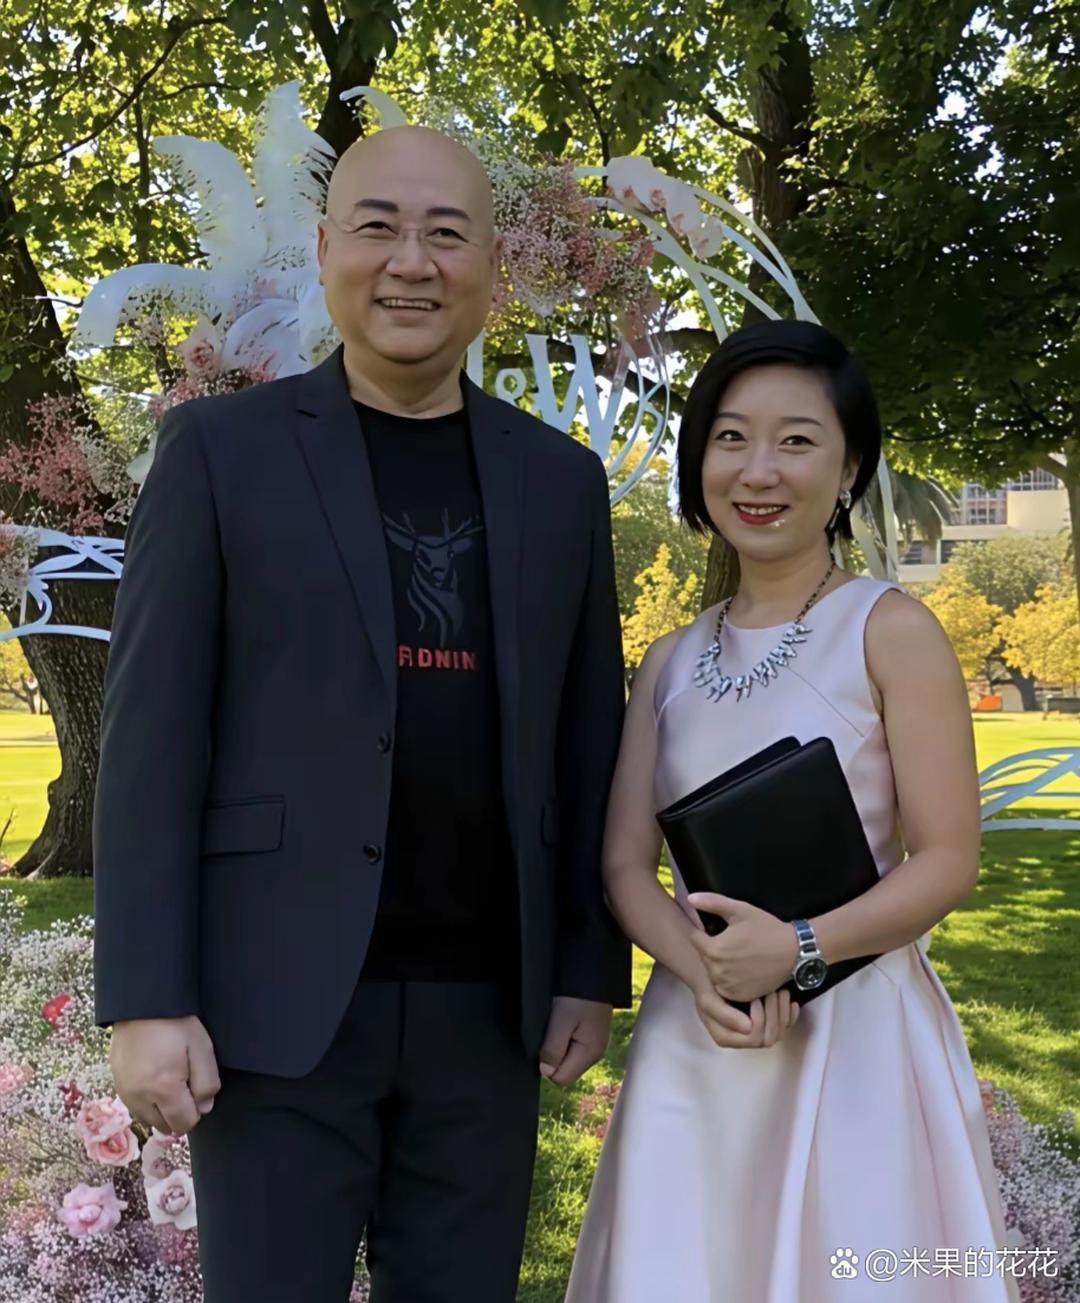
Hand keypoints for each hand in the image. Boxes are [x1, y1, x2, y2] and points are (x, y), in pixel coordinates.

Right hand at [110, 1016, 220, 1135]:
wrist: (142, 1004)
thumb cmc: (176, 1025)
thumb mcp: (202, 1049)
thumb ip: (207, 1083)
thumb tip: (204, 1108)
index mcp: (164, 1089)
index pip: (184, 1124)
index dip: (196, 1111)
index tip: (197, 1090)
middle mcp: (140, 1097)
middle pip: (164, 1126)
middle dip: (179, 1113)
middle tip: (185, 1085)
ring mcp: (125, 1092)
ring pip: (148, 1119)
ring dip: (162, 1110)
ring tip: (169, 1081)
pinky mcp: (116, 1084)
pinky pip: (135, 1106)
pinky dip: (147, 1102)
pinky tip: (154, 1079)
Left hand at [538, 997, 612, 1086]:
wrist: (594, 970)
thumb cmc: (578, 994)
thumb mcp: (561, 1021)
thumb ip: (553, 1049)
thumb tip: (545, 1071)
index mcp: (589, 1053)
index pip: (561, 1079)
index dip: (547, 1065)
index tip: (546, 1041)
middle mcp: (595, 1053)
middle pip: (565, 1070)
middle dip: (553, 1056)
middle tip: (552, 1029)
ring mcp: (594, 1043)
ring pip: (567, 1057)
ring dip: (558, 1045)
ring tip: (558, 1021)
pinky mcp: (591, 1033)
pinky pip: (572, 1045)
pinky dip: (564, 1037)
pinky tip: (564, 1020)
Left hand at [687, 893, 798, 1002]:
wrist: (793, 952)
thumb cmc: (766, 928)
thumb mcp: (740, 910)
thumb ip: (712, 903)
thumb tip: (690, 898)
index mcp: (713, 949)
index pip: (695, 939)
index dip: (703, 932)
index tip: (715, 930)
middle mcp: (717, 971)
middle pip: (704, 957)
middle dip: (712, 948)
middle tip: (731, 942)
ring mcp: (728, 986)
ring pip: (713, 972)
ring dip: (719, 965)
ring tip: (737, 956)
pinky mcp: (739, 996)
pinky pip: (725, 987)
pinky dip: (729, 979)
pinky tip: (742, 969)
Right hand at [694, 985, 798, 1049]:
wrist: (709, 975)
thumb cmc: (707, 987)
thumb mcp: (708, 1000)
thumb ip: (724, 1015)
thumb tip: (748, 1028)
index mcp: (726, 1037)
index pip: (752, 1038)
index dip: (759, 1020)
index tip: (755, 998)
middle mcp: (742, 1039)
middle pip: (768, 1038)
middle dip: (774, 1015)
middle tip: (773, 992)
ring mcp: (755, 1031)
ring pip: (779, 1034)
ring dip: (783, 1013)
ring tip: (780, 992)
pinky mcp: (766, 1023)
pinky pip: (785, 1027)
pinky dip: (791, 1015)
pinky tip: (791, 1002)